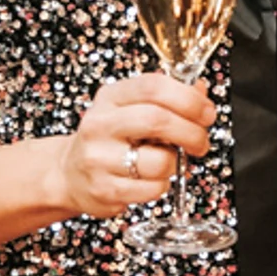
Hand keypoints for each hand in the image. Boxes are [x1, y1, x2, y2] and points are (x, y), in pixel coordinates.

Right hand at [52, 72, 213, 218]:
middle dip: (192, 133)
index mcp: (110, 97)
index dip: (189, 99)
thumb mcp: (131, 109)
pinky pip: (152, 189)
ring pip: (160, 161)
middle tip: (201, 142)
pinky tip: (151, 179)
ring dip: (176, 163)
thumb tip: (200, 90)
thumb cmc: (110, 138)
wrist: (69, 173)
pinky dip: (162, 185)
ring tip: (169, 162)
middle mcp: (100, 124)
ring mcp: (99, 158)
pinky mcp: (104, 189)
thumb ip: (167, 99)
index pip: (154, 86)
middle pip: (158, 120)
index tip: (207, 113)